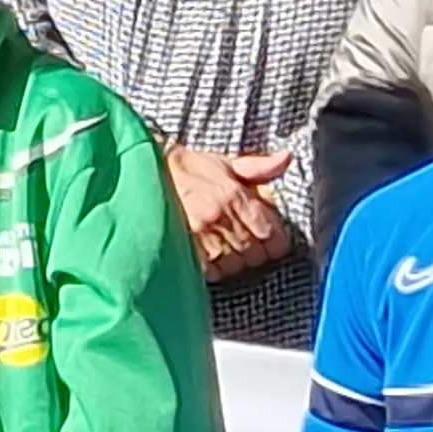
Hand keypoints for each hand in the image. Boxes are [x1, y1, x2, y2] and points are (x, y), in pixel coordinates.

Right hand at [164, 144, 295, 279]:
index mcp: (235, 195)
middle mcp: (221, 218)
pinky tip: (208, 255)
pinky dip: (214, 268)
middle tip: (243, 239)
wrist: (145, 175)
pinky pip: (213, 273)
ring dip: (234, 260)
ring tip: (223, 246)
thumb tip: (287, 159)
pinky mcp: (184, 253)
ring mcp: (201, 238)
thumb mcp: (224, 163)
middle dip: (254, 249)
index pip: (273, 236)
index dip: (274, 238)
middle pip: (256, 254)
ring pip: (236, 266)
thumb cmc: (187, 170)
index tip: (266, 235)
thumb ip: (258, 167)